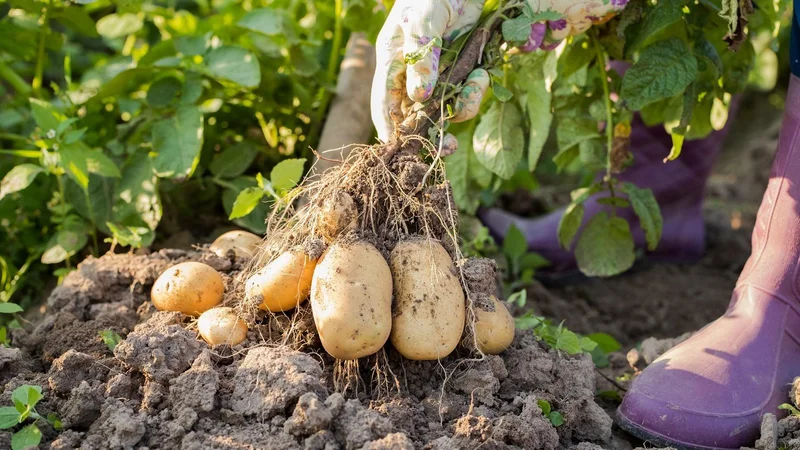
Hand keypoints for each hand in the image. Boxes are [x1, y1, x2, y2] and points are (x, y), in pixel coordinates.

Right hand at [371, 0, 627, 146]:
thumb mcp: (425, 20)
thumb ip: (422, 57)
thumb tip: (419, 97)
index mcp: (392, 62)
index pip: (384, 105)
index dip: (391, 130)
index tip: (403, 149)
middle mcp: (411, 75)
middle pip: (413, 117)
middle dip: (431, 133)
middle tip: (449, 147)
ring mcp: (435, 77)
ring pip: (443, 110)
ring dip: (462, 105)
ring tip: (478, 83)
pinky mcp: (457, 74)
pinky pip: (464, 95)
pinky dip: (476, 90)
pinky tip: (482, 74)